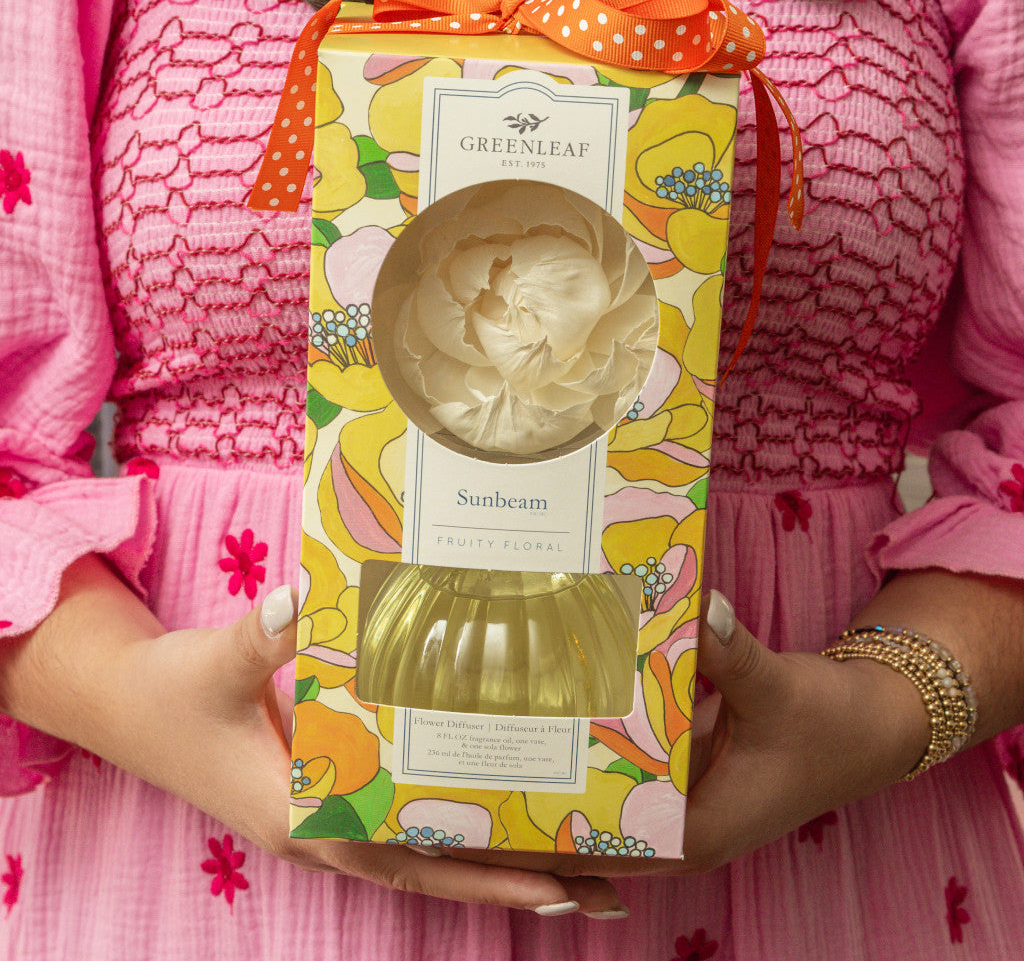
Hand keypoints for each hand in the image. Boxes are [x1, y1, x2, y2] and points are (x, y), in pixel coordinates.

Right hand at [111, 578, 626, 914]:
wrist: (127, 704)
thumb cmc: (168, 693)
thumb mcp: (214, 663)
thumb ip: (259, 637)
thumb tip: (299, 597)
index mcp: (301, 816)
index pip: (406, 858)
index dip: (480, 873)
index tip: (557, 880)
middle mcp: (325, 828)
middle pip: (434, 868)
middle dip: (513, 879)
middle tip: (603, 885)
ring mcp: (329, 814)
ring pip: (423, 850)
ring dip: (491, 859)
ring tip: (574, 861)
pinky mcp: (327, 792)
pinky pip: (402, 817)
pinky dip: (449, 824)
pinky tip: (488, 807)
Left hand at [454, 590, 927, 881]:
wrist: (872, 722)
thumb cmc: (833, 725)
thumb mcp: (780, 691)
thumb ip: (736, 656)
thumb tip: (703, 605)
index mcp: (695, 834)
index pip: (597, 853)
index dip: (535, 839)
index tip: (476, 813)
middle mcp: (678, 825)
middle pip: (587, 823)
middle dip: (532, 796)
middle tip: (466, 753)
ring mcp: (679, 794)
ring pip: (605, 787)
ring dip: (563, 761)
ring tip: (496, 721)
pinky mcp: (683, 763)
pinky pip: (628, 753)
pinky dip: (600, 730)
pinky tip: (560, 692)